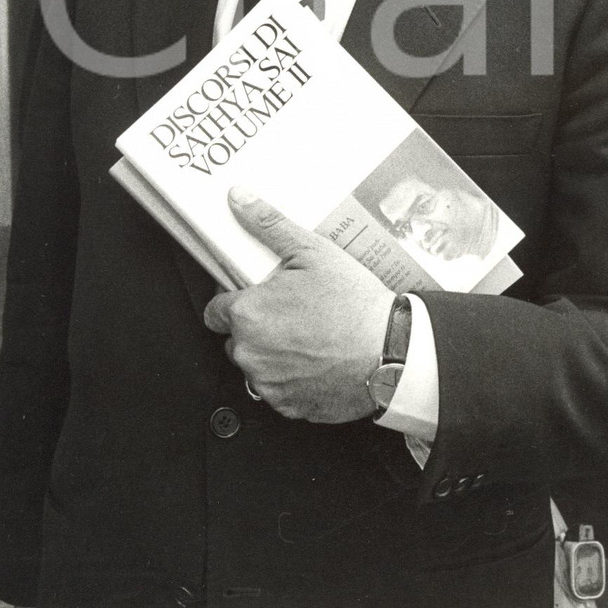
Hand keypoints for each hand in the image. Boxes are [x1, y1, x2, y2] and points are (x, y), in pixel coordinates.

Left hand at [203, 185, 394, 422]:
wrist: (391, 350)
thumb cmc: (354, 304)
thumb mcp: (312, 251)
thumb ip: (268, 224)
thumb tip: (239, 200)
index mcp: (248, 314)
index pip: (216, 310)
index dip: (236, 300)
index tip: (258, 297)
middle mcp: (251, 353)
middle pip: (237, 338)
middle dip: (257, 326)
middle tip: (292, 312)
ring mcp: (269, 384)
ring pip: (257, 365)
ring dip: (273, 353)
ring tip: (308, 335)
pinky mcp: (288, 406)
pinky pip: (279, 389)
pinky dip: (292, 377)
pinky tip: (317, 359)